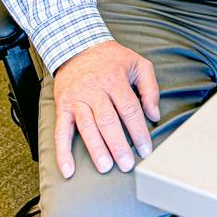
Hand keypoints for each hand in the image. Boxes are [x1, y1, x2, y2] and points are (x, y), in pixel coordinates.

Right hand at [53, 40, 160, 178]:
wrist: (78, 47)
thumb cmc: (112, 59)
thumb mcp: (138, 64)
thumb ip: (150, 88)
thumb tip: (154, 115)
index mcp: (115, 79)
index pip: (130, 109)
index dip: (139, 131)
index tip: (145, 150)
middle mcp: (95, 90)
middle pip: (108, 121)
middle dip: (118, 145)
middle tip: (127, 165)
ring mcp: (77, 99)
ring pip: (87, 127)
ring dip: (96, 149)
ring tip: (106, 167)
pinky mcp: (63, 106)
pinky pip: (61, 131)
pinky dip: (63, 152)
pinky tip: (68, 169)